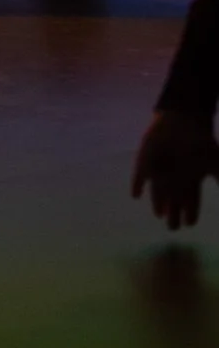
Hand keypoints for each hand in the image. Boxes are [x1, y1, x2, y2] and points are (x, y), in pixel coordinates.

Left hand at [133, 110, 218, 229]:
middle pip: (174, 200)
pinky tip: (136, 195)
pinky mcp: (147, 160)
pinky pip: (140, 175)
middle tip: (173, 228)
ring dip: (158, 202)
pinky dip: (138, 184)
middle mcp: (175, 177)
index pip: (191, 200)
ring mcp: (160, 169)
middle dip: (174, 214)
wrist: (184, 119)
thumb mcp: (216, 163)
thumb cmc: (201, 141)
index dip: (190, 212)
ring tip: (159, 215)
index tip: (190, 225)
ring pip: (159, 190)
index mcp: (191, 178)